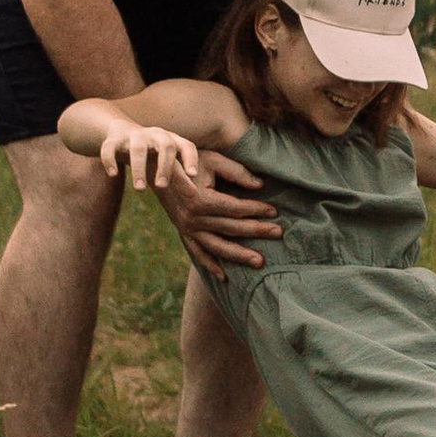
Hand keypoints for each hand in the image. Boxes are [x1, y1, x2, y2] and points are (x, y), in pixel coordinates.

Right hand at [94, 118, 201, 191]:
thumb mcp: (165, 162)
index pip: (186, 145)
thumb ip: (179, 177)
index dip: (191, 159)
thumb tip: (194, 196)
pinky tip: (113, 174)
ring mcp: (134, 136)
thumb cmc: (151, 153)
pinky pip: (110, 147)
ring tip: (140, 189)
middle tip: (162, 186)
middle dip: (165, 166)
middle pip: (166, 145)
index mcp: (171, 140)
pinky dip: (110, 160)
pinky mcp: (114, 139)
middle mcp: (155, 135)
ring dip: (139, 169)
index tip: (193, 175)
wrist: (122, 133)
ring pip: (138, 149)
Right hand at [161, 144, 282, 273]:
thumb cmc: (187, 161)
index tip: (275, 211)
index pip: (235, 208)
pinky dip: (210, 265)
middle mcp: (193, 219)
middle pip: (231, 228)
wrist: (156, 170)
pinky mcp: (183, 233)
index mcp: (201, 200)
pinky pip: (197, 253)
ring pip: (217, 246)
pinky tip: (224, 276)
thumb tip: (260, 185)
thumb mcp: (212, 160)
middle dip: (256, 230)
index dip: (256, 210)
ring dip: (238, 255)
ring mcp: (187, 229)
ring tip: (259, 261)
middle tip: (279, 233)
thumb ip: (237, 172)